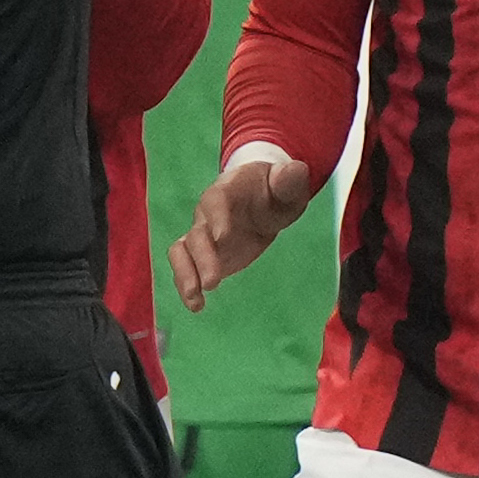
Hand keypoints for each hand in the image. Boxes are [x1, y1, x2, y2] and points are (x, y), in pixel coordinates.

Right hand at [173, 153, 314, 307]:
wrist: (262, 198)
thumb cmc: (274, 190)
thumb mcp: (287, 184)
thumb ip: (288, 179)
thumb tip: (296, 170)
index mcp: (227, 190)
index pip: (216, 199)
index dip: (217, 216)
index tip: (223, 236)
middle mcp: (207, 212)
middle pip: (197, 233)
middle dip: (203, 257)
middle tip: (213, 282)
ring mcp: (203, 234)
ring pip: (182, 252)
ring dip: (185, 275)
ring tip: (196, 300)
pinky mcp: (204, 254)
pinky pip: (186, 268)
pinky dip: (188, 287)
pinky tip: (196, 306)